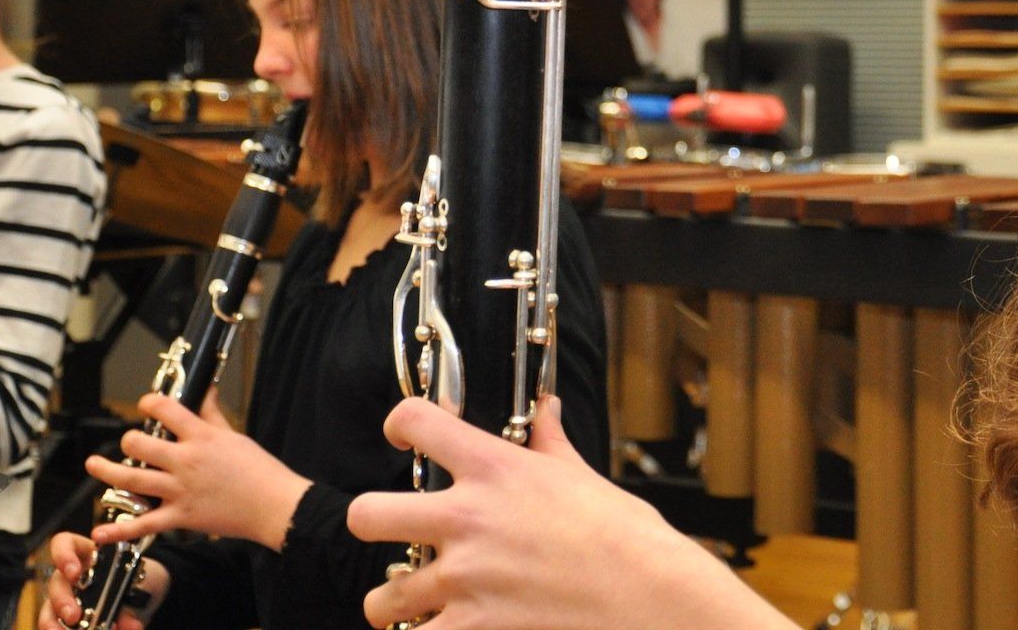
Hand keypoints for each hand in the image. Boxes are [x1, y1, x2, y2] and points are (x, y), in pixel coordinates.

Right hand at [37, 531, 170, 629]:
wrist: (145, 593)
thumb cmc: (137, 578)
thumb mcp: (139, 581)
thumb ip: (134, 600)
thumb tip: (132, 625)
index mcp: (88, 555)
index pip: (64, 544)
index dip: (63, 555)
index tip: (74, 572)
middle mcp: (72, 576)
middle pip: (56, 583)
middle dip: (62, 600)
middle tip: (74, 616)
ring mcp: (67, 597)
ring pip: (49, 609)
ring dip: (54, 623)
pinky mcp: (67, 618)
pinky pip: (57, 625)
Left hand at [86, 391, 310, 550]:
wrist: (273, 504)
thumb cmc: (259, 470)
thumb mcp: (235, 435)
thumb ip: (213, 413)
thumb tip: (206, 389)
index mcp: (202, 437)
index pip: (166, 410)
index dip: (150, 403)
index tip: (145, 404)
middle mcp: (186, 461)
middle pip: (140, 444)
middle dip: (129, 440)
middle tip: (130, 442)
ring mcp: (180, 490)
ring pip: (132, 479)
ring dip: (107, 471)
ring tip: (94, 465)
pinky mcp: (180, 517)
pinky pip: (143, 525)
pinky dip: (119, 529)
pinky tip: (101, 531)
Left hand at [349, 397, 791, 629]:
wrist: (650, 596)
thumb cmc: (625, 536)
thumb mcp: (582, 476)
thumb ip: (550, 442)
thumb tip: (546, 409)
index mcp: (494, 468)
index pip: (416, 421)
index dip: (401, 424)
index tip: (403, 436)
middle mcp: (466, 519)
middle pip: (366, 515)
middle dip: (375, 527)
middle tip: (396, 535)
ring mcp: (464, 579)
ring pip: (382, 599)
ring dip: (395, 604)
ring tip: (414, 604)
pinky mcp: (472, 629)